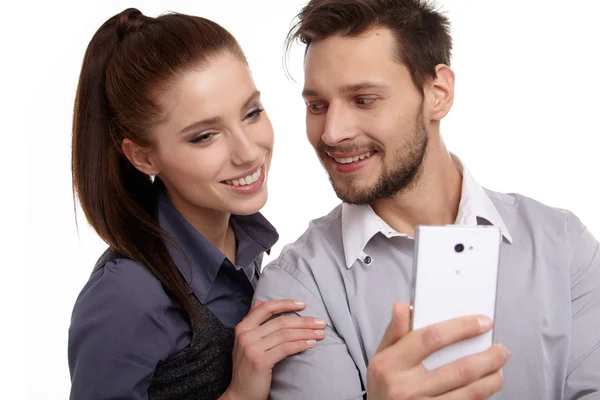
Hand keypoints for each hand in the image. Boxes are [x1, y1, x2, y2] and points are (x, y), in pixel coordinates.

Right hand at [222, 299, 326, 399]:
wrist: (240, 393)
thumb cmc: (247, 367)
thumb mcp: (246, 341)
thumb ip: (252, 321)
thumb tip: (260, 301)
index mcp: (242, 327)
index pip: (267, 308)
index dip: (286, 304)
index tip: (304, 304)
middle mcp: (245, 335)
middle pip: (280, 322)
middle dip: (304, 321)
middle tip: (321, 322)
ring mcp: (252, 348)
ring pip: (285, 335)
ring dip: (306, 333)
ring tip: (320, 334)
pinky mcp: (260, 361)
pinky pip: (285, 348)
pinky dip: (300, 345)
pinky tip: (311, 344)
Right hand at [367, 302, 508, 398]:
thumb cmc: (383, 386)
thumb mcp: (381, 356)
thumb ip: (394, 331)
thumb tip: (402, 306)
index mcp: (391, 364)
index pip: (431, 338)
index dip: (462, 328)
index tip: (481, 322)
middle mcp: (406, 387)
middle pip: (459, 368)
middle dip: (488, 357)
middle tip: (500, 349)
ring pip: (469, 392)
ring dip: (491, 379)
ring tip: (499, 368)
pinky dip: (480, 396)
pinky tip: (485, 387)